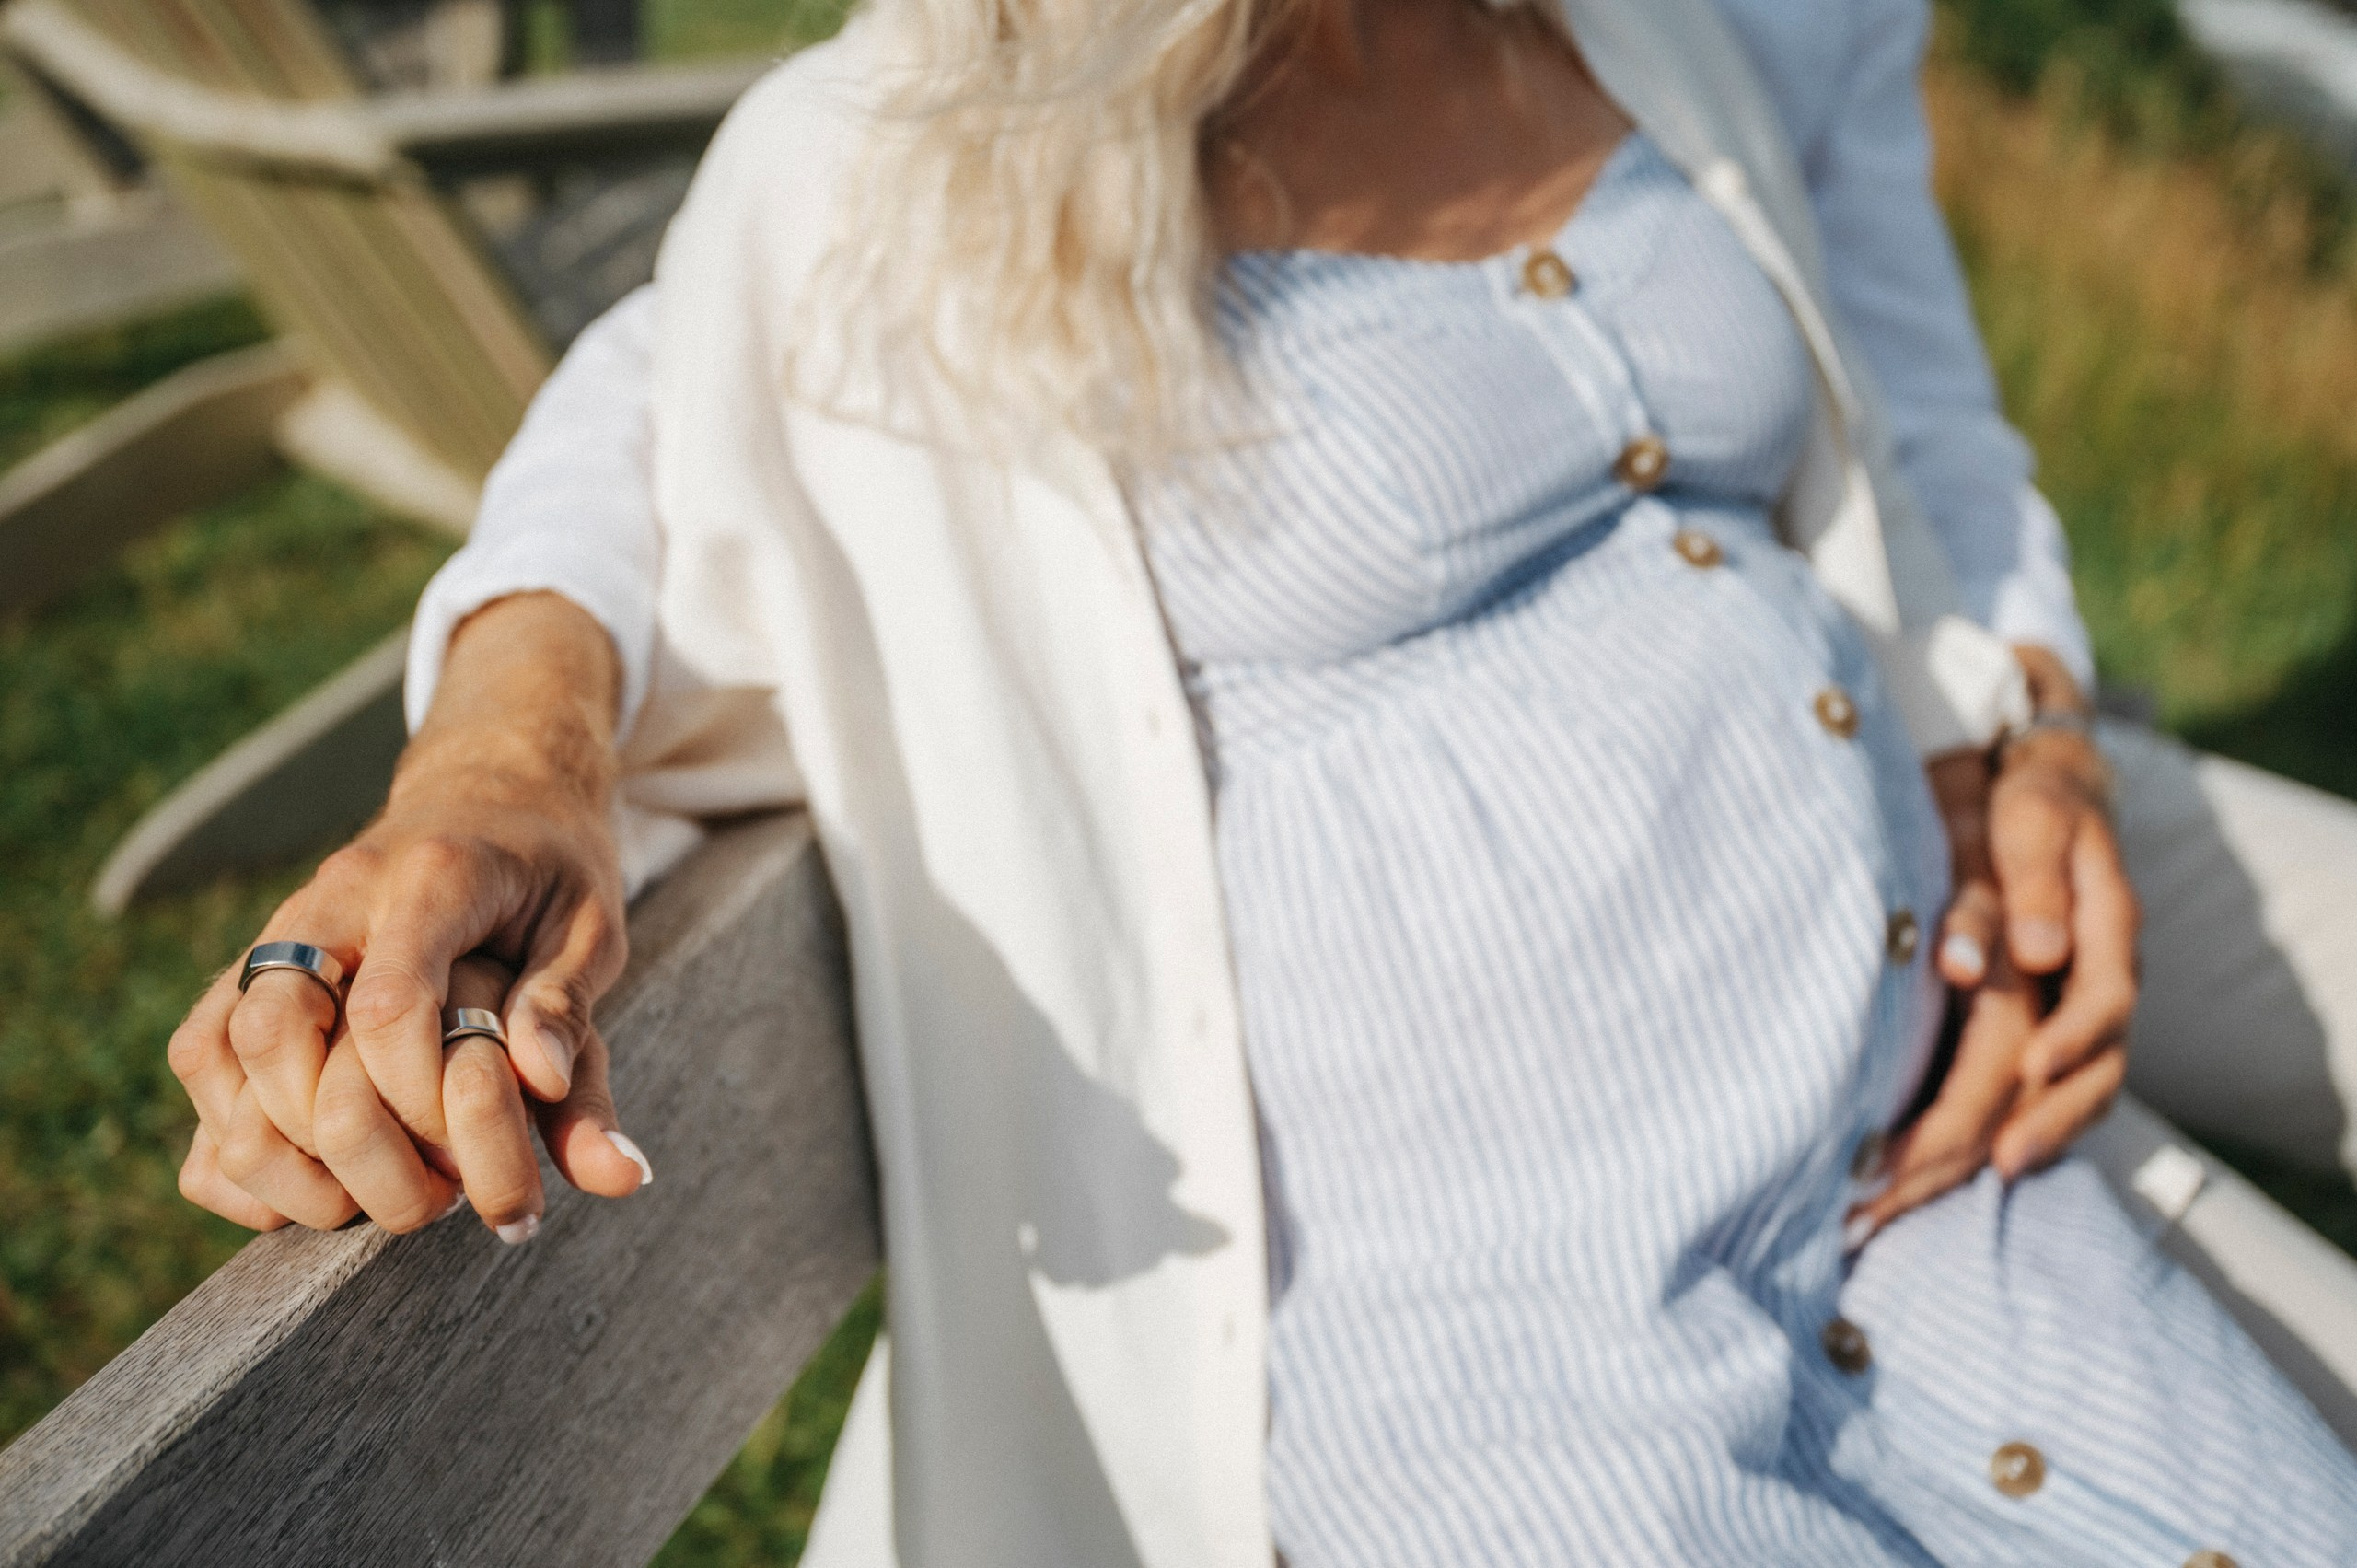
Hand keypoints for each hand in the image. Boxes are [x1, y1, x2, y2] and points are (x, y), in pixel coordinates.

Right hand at [171, 593, 650, 1235]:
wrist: (492, 791)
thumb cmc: (551, 871)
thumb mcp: (595, 927)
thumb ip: (569, 1009)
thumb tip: (544, 1085)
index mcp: (429, 878)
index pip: (388, 1006)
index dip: (421, 1102)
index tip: (471, 1159)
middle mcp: (332, 900)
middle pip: (274, 1033)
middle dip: (340, 1143)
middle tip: (425, 1199)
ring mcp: (278, 932)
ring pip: (214, 1050)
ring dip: (276, 1154)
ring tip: (364, 1204)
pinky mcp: (250, 968)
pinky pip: (197, 1058)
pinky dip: (229, 1137)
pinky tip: (306, 1181)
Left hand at [1932, 648, 2137, 1154]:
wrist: (2041, 796)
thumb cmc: (2031, 805)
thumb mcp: (2031, 824)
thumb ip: (2031, 885)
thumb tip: (2038, 953)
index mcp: (2106, 933)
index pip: (2105, 1001)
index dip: (2074, 1040)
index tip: (2032, 1069)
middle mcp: (2100, 982)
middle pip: (2096, 1071)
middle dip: (2047, 1121)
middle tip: (1995, 1164)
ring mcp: (2077, 1010)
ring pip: (2074, 1092)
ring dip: (2031, 1137)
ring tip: (1974, 1177)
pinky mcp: (2046, 1024)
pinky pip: (2042, 1091)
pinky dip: (2007, 1126)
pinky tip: (1955, 1164)